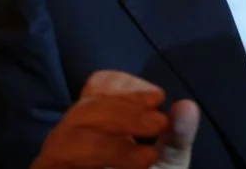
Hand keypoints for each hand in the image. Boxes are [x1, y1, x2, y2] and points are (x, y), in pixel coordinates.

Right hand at [32, 71, 199, 168]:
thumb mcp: (167, 162)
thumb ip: (177, 136)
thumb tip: (188, 106)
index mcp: (101, 118)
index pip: (100, 85)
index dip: (126, 87)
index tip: (158, 98)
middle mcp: (73, 132)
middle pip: (86, 107)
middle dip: (125, 112)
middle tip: (158, 124)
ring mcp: (56, 155)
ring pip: (69, 136)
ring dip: (112, 143)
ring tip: (147, 158)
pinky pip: (57, 160)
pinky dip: (97, 158)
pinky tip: (132, 168)